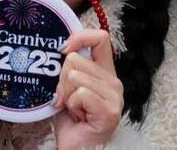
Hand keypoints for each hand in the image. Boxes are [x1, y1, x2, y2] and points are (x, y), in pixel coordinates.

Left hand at [53, 29, 123, 149]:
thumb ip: (70, 68)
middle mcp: (114, 82)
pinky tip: (78, 117)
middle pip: (75, 59)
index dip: (79, 37)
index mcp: (105, 72)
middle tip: (68, 99)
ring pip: (74, 76)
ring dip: (66, 95)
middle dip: (61, 80)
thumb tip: (62, 48)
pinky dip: (71, 106)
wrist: (78, 148)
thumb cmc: (72, 121)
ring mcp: (114, 96)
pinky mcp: (109, 110)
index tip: (63, 51)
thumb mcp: (68, 88)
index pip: (100, 38)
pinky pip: (80, 93)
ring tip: (74, 109)